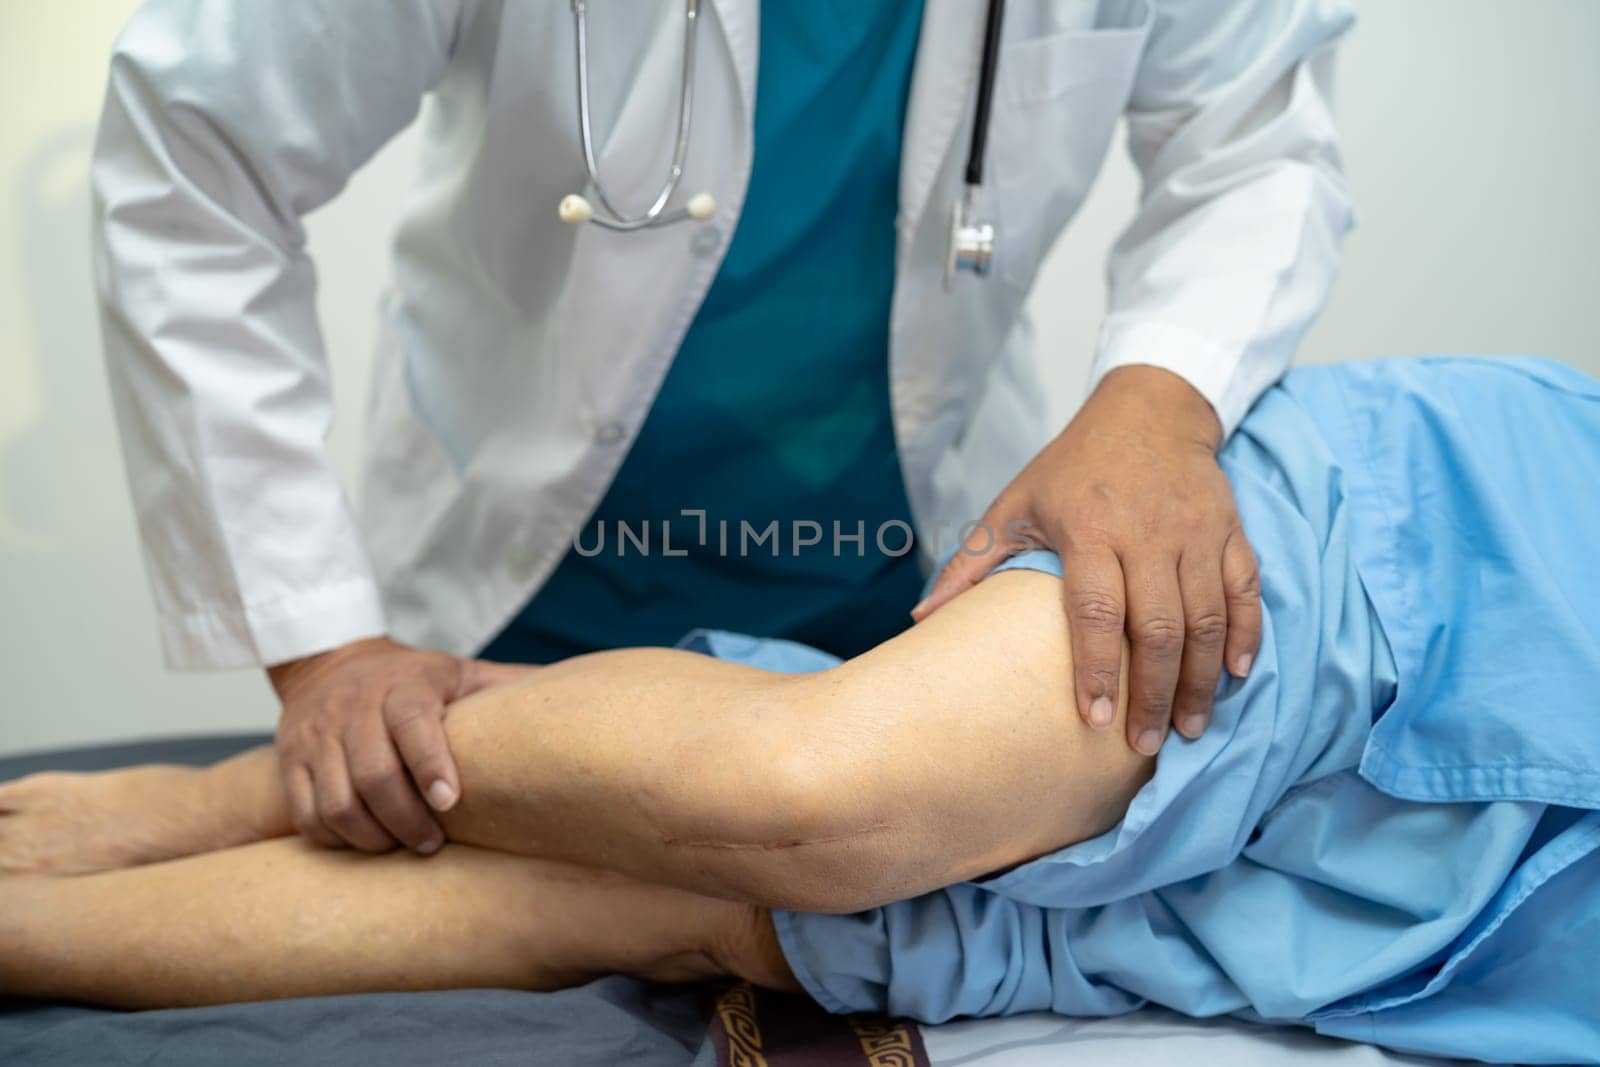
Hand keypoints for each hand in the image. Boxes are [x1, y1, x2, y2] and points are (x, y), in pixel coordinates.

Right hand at [268, 637, 529, 852]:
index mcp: (403, 686)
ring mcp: (316, 737)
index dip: (431, 763)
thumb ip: (507, 686)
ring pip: (336, 802)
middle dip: (406, 819)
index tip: (452, 800)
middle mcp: (354, 709)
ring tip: (401, 848)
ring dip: (372, 837)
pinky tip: (364, 844)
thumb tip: (581, 698)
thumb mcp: (459, 671)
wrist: (330, 662)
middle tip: (434, 843)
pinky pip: (306, 815)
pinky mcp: (290, 761)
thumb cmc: (412, 679)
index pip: (412, 724)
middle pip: (373, 775)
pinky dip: (335, 840)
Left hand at [913, 365, 1260, 754]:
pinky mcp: (1230, 530)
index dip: (1097, 668)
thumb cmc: (1072, 466)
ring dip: (1202, 680)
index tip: (1095, 720)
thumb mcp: (1016, 504)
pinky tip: (1236, 677)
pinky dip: (1246, 636)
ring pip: (1208, 617)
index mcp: (1090, 528)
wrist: (1149, 409)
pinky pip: (1246, 591)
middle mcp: (1148, 532)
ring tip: (1190, 729)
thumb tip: (922, 620)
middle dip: (1155, 694)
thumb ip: (972, 564)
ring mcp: (1196, 532)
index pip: (1095, 609)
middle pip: (1158, 626)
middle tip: (1147, 746)